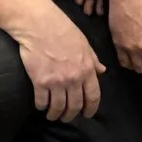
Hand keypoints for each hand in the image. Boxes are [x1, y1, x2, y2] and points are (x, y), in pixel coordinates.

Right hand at [15, 4, 103, 120]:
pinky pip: (42, 102)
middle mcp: (73, 78)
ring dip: (55, 114)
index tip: (87, 114)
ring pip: (58, 107)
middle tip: (66, 117)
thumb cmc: (62, 30)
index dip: (91, 109)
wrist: (39, 24)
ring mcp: (56, 81)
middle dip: (70, 115)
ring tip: (52, 115)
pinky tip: (41, 106)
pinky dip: (42, 107)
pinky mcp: (40, 82)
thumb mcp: (84, 43)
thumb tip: (103, 71)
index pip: (93, 96)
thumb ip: (93, 60)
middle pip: (75, 106)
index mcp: (87, 69)